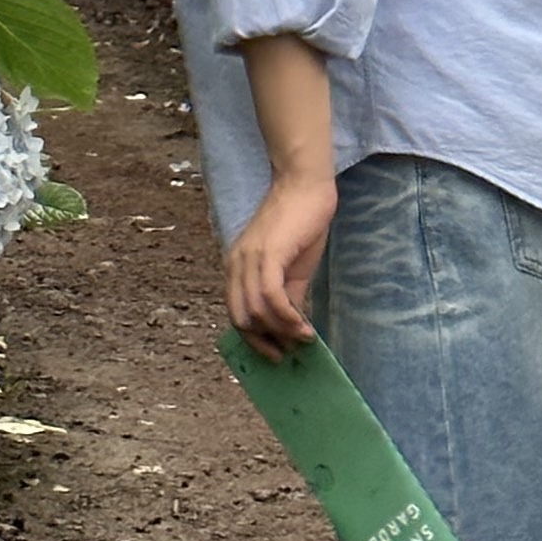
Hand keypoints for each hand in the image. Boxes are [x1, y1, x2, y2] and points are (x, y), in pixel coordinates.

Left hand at [228, 167, 336, 358]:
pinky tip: (304, 327)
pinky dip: (286, 318)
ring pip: (256, 311)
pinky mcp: (267, 254)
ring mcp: (249, 259)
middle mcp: (236, 264)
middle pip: (240, 318)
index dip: (253, 339)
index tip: (275, 353)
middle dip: (264, 341)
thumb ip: (287, 295)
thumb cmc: (300, 224)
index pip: (235, 312)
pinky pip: (270, 297)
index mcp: (236, 267)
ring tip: (304, 339)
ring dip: (281, 332)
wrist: (306, 187)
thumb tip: (291, 327)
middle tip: (289, 352)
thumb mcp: (292, 268)